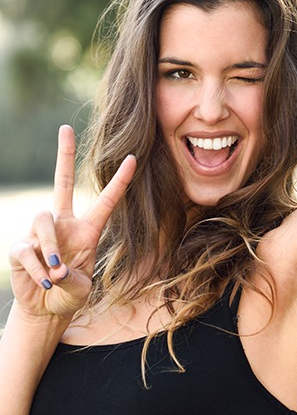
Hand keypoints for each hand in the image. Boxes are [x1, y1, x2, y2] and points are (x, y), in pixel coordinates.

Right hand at [8, 125, 136, 318]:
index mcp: (88, 230)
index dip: (120, 181)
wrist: (45, 309)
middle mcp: (65, 224)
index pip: (106, 201)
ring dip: (51, 247)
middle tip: (65, 128)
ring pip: (44, 220)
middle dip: (64, 156)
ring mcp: (41, 233)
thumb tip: (56, 268)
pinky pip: (27, 248)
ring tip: (56, 272)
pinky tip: (44, 280)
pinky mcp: (21, 246)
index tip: (134, 158)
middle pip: (62, 183)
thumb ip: (73, 279)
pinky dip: (37, 267)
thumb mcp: (80, 290)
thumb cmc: (70, 295)